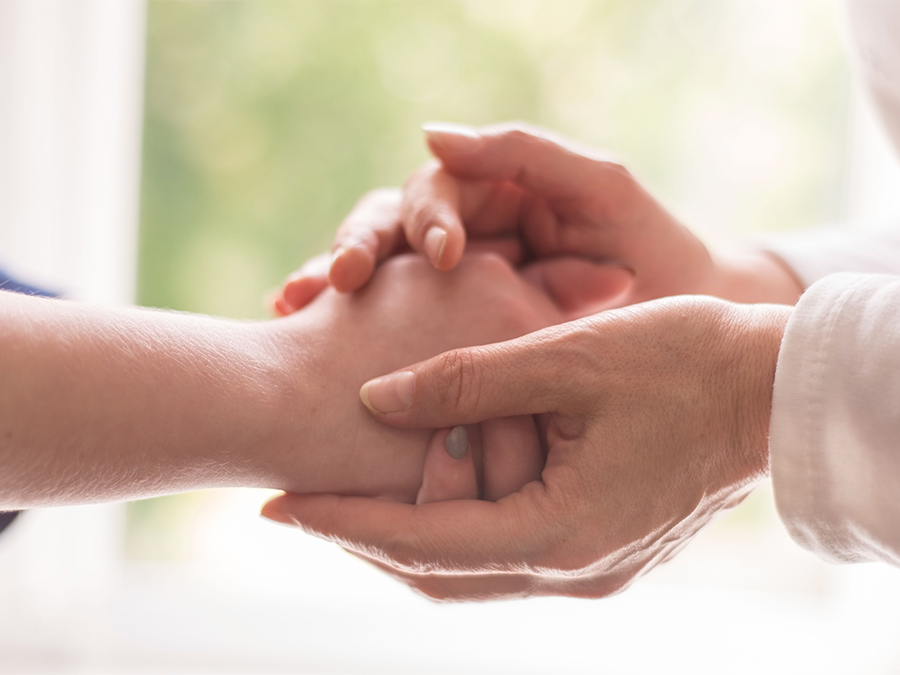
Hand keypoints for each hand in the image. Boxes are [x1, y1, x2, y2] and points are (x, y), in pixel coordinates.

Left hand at [262, 297, 791, 599]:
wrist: (770, 390)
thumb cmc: (681, 361)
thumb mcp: (565, 358)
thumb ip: (466, 381)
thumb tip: (372, 398)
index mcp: (561, 531)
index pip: (421, 542)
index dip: (343, 520)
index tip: (277, 503)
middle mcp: (572, 571)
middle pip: (435, 574)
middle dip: (361, 539)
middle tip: (296, 505)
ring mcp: (590, 568)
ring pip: (468, 571)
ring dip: (405, 536)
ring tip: (346, 498)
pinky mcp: (601, 549)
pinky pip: (505, 554)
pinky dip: (455, 527)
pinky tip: (427, 492)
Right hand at [274, 122, 801, 316]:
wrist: (681, 323)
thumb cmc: (650, 246)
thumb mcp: (597, 186)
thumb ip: (521, 153)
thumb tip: (429, 134)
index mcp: (491, 198)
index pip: (434, 196)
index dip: (424, 220)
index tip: (442, 258)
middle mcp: (461, 238)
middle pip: (388, 230)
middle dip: (359, 248)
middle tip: (340, 281)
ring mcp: (447, 289)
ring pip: (375, 277)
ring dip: (328, 282)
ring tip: (296, 302)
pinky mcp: (442, 337)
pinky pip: (388, 328)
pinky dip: (344, 330)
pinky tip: (301, 332)